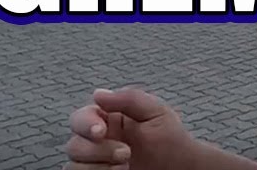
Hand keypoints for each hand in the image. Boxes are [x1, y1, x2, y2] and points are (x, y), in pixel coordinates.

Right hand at [64, 87, 195, 169]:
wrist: (182, 168)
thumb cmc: (171, 140)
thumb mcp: (156, 112)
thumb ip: (129, 99)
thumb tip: (97, 93)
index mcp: (107, 120)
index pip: (80, 119)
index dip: (85, 124)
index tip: (101, 131)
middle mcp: (98, 142)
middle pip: (74, 145)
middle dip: (97, 150)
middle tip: (127, 153)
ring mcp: (97, 163)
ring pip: (74, 166)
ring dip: (97, 167)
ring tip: (126, 167)